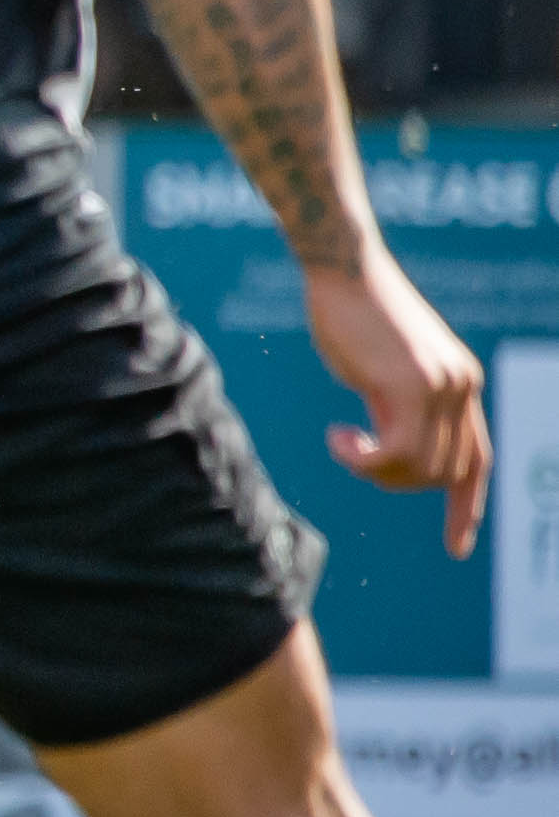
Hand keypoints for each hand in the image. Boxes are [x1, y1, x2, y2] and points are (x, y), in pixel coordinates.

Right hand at [305, 254, 489, 555]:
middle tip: (354, 454)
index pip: (478, 460)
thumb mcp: (382, 368)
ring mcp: (444, 387)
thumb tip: (390, 445)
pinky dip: (362, 458)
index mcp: (462, 383)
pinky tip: (337, 436)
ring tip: (343, 442)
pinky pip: (394, 452)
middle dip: (395, 481)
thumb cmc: (351, 312)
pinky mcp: (414, 386)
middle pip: (444, 473)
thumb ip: (397, 404)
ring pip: (419, 469)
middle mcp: (464, 387)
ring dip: (375, 470)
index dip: (467, 507)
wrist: (344, 270)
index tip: (457, 546)